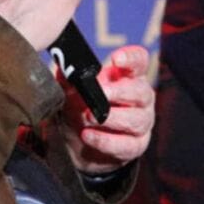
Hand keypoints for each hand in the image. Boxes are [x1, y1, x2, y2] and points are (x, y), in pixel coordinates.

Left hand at [60, 45, 154, 174]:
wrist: (77, 143)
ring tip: (89, 117)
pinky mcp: (135, 146)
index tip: (116, 59)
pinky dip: (106, 141)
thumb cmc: (79, 107)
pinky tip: (88, 136)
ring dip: (112, 118)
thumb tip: (63, 66)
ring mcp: (141, 123)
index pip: (139, 61)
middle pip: (141, 91)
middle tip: (102, 93)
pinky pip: (127, 145)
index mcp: (127, 77)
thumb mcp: (70, 90)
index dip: (131, 58)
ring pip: (137, 119)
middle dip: (121, 92)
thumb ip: (69, 78)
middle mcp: (140, 98)